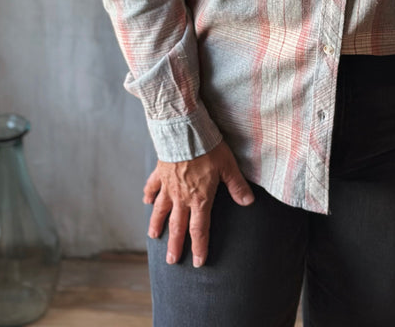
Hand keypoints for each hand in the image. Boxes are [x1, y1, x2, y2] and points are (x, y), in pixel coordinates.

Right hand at [143, 140, 253, 267]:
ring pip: (161, 210)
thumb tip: (248, 201)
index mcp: (199, 198)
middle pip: (177, 226)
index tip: (198, 262)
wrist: (184, 131)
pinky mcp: (160, 172)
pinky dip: (148, 195)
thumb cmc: (208, 147)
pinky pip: (152, 186)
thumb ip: (237, 186)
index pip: (199, 229)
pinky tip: (146, 202)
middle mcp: (181, 197)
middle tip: (171, 261)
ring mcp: (168, 186)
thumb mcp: (228, 166)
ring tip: (153, 237)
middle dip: (175, 245)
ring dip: (157, 225)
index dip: (199, 247)